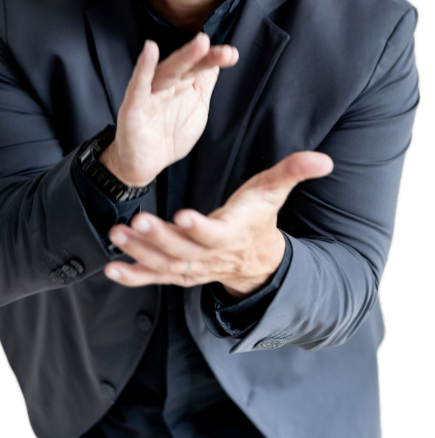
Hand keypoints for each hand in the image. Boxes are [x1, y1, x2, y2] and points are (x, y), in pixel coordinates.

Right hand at [103, 34, 238, 186]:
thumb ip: (204, 85)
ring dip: (184, 56)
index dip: (213, 59)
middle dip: (202, 54)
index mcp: (181, 84)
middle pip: (185, 65)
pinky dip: (143, 68)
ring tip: (201, 43)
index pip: (198, 67)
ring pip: (167, 71)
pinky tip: (150, 50)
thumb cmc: (169, 135)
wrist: (145, 163)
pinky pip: (138, 85)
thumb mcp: (196, 108)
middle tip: (220, 47)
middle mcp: (165, 84)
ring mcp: (148, 93)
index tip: (231, 54)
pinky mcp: (133, 106)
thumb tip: (217, 61)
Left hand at [104, 150, 333, 296]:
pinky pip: (155, 278)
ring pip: (165, 265)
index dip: (201, 227)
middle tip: (136, 222)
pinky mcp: (179, 273)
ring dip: (139, 253)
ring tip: (116, 236)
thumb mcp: (275, 192)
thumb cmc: (260, 219)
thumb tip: (324, 159)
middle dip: (159, 238)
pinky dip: (134, 276)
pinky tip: (112, 269)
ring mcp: (194, 268)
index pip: (216, 233)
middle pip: (183, 250)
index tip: (183, 216)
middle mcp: (210, 255)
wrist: (257, 262)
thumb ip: (294, 172)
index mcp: (233, 232)